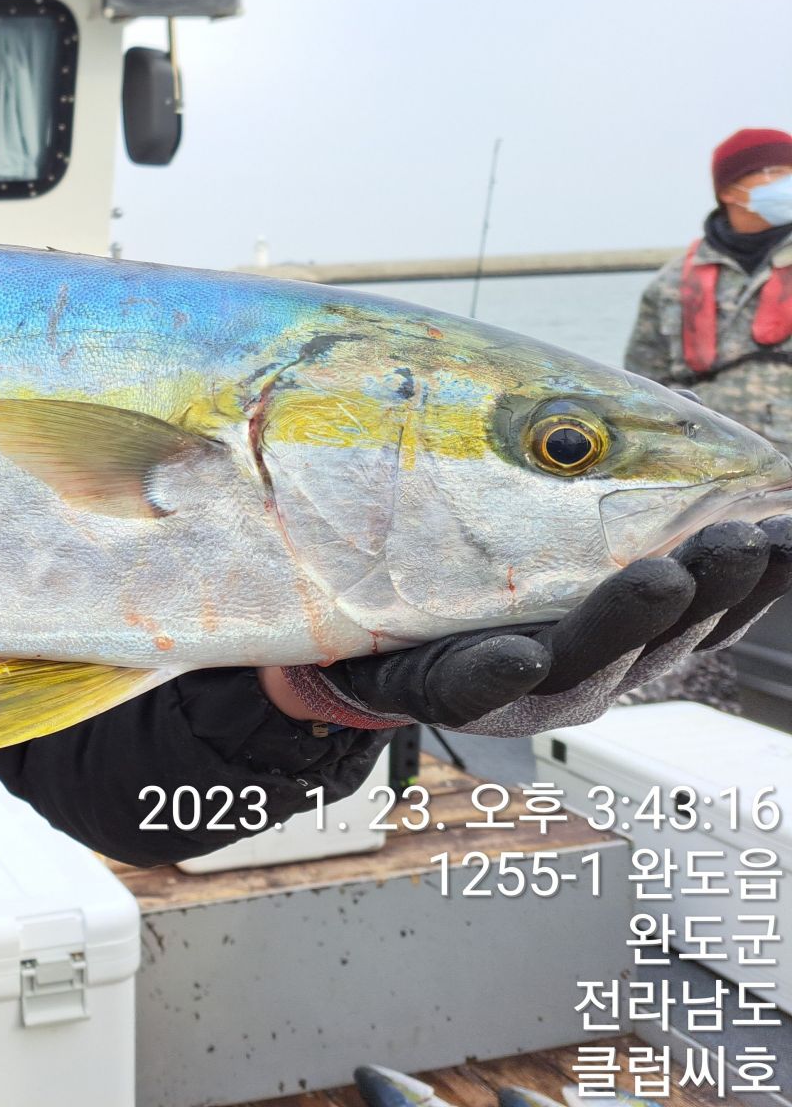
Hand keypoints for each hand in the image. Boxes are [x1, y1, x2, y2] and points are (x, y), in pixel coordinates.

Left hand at [267, 516, 791, 734]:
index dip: (762, 570)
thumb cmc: (483, 569)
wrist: (370, 637)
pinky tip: (519, 655)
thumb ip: (614, 488)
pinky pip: (472, 687)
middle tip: (744, 541)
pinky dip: (499, 673)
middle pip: (664, 628)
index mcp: (630, 619)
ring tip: (661, 576)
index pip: (710, 594)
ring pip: (583, 659)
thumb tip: (691, 430)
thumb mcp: (553, 525)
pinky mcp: (445, 692)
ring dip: (624, 621)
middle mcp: (592, 657)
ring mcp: (522, 682)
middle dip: (711, 587)